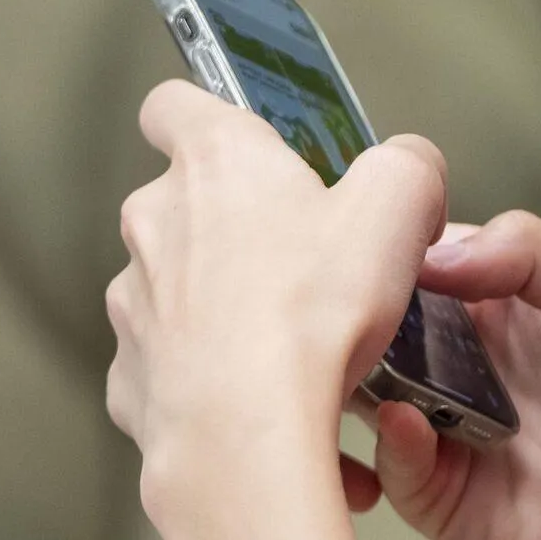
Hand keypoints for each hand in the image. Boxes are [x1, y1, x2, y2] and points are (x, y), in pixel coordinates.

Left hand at [106, 80, 446, 539]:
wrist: (246, 435)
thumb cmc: (309, 313)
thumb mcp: (398, 206)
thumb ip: (406, 164)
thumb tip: (408, 166)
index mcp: (215, 160)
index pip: (174, 104)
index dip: (208, 114)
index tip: (243, 139)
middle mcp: (156, 222)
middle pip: (188, 204)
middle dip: (242, 228)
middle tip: (307, 262)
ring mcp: (134, 303)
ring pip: (180, 290)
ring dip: (227, 308)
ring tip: (296, 347)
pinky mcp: (132, 379)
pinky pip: (178, 369)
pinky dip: (216, 381)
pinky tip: (269, 401)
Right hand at [365, 212, 540, 539]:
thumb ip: (534, 250)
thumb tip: (436, 254)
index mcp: (505, 305)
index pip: (426, 258)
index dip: (397, 246)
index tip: (377, 239)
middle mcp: (469, 362)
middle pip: (386, 322)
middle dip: (365, 310)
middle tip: (359, 302)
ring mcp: (452, 427)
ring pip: (373, 388)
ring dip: (367, 372)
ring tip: (377, 361)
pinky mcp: (445, 494)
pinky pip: (395, 465)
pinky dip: (392, 441)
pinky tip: (410, 420)